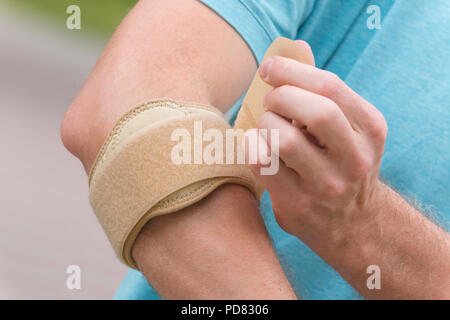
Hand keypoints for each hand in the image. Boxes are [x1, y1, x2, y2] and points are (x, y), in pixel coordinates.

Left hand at [246, 51, 387, 246]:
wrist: (353, 225)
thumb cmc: (341, 165)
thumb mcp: (348, 130)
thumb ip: (323, 91)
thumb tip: (294, 48)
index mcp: (370, 129)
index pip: (330, 86)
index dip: (292, 71)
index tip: (269, 69)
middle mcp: (355, 158)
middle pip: (314, 111)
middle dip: (280, 97)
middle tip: (271, 103)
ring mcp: (327, 185)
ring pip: (284, 139)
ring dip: (265, 124)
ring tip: (267, 127)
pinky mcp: (298, 204)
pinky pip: (262, 163)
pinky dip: (251, 146)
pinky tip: (258, 147)